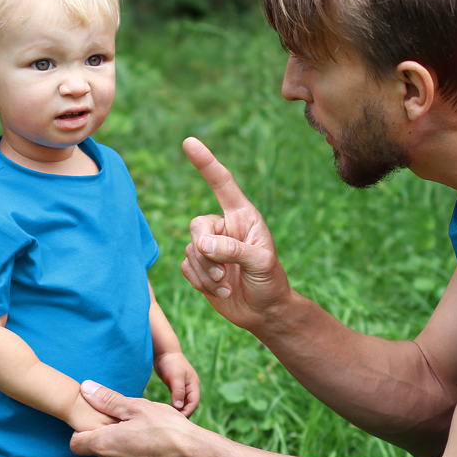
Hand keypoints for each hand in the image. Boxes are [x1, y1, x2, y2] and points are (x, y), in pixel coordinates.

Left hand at [70, 380, 213, 456]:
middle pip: (101, 454)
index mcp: (105, 445)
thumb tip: (85, 388)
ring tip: (149, 442)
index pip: (76, 443)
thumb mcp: (137, 406)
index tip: (101, 426)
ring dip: (128, 456)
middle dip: (112, 442)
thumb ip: (107, 400)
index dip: (85, 433)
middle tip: (134, 429)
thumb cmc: (167, 427)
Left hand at [154, 351, 200, 416]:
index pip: (194, 403)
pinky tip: (166, 411)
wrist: (164, 352)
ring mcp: (183, 387)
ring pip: (183, 403)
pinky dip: (173, 405)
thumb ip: (178, 391)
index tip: (178, 419)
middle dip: (183, 413)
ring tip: (169, 419)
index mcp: (194, 385)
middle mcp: (190, 387)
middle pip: (189, 405)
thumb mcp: (175, 377)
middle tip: (173, 422)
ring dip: (178, 410)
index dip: (188, 411)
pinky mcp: (175, 387)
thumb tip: (179, 407)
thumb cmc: (171, 363)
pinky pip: (176, 400)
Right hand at [179, 137, 295, 331]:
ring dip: (207, 273)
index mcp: (242, 216)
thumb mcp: (260, 262)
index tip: (189, 142)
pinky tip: (220, 291)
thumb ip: (232, 249)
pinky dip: (201, 282)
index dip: (206, 163)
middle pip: (197, 225)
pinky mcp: (199, 267)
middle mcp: (224, 227)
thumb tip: (201, 243)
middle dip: (206, 252)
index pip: (222, 184)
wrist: (264, 313)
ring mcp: (210, 247)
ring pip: (191, 250)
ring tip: (226, 285)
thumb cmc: (270, 282)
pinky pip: (186, 267)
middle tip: (224, 273)